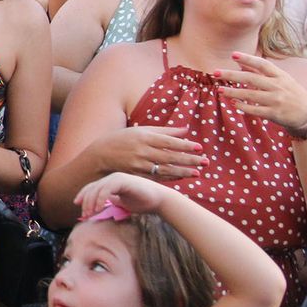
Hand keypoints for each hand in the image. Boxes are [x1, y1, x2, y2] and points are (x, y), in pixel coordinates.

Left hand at [73, 172, 177, 220]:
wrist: (159, 201)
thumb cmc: (142, 202)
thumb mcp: (122, 203)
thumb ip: (111, 202)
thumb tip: (98, 208)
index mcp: (111, 182)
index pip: (92, 188)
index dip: (83, 196)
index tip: (77, 205)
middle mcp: (113, 178)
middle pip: (92, 188)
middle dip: (85, 202)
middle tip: (84, 215)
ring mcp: (118, 178)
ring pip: (97, 189)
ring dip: (91, 202)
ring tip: (90, 213)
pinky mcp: (123, 181)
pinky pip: (107, 189)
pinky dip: (101, 198)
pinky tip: (99, 208)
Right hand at [87, 125, 206, 179]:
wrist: (101, 155)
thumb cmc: (123, 139)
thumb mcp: (142, 130)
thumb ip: (165, 131)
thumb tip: (186, 129)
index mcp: (144, 137)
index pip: (169, 142)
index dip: (185, 145)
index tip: (199, 147)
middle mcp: (142, 151)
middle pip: (170, 156)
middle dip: (189, 160)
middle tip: (205, 162)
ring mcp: (139, 165)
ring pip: (165, 169)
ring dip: (182, 171)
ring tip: (197, 173)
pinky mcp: (137, 174)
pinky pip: (157, 177)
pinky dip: (170, 177)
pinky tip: (182, 177)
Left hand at [214, 52, 306, 131]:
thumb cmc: (292, 93)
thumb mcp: (282, 80)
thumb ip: (262, 73)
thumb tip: (240, 64)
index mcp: (281, 76)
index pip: (263, 64)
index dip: (248, 59)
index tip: (233, 54)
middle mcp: (278, 86)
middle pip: (251, 79)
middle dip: (232, 75)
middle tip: (216, 72)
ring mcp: (276, 100)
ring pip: (250, 95)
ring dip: (233, 92)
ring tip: (220, 90)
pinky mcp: (274, 113)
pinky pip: (254, 110)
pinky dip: (243, 106)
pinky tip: (234, 103)